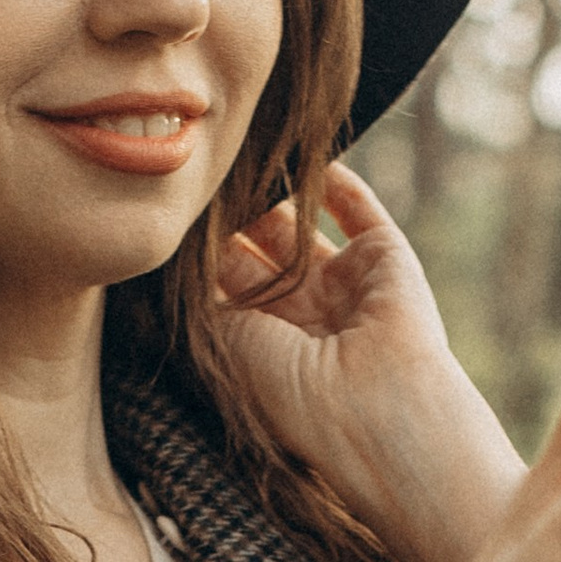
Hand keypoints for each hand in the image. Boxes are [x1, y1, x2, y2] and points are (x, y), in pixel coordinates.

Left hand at [211, 166, 523, 561]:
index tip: (172, 209)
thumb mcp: (231, 342)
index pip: (227, 282)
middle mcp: (306, 315)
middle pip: (259, 247)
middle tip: (201, 173)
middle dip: (231, 212)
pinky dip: (334, 180)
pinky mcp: (387, 261)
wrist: (380, 411)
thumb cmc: (297, 396)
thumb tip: (189, 248)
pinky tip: (305, 151)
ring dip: (272, 189)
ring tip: (239, 153)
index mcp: (267, 345)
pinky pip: (358, 211)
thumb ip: (210, 293)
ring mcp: (347, 287)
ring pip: (301, 224)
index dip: (201, 246)